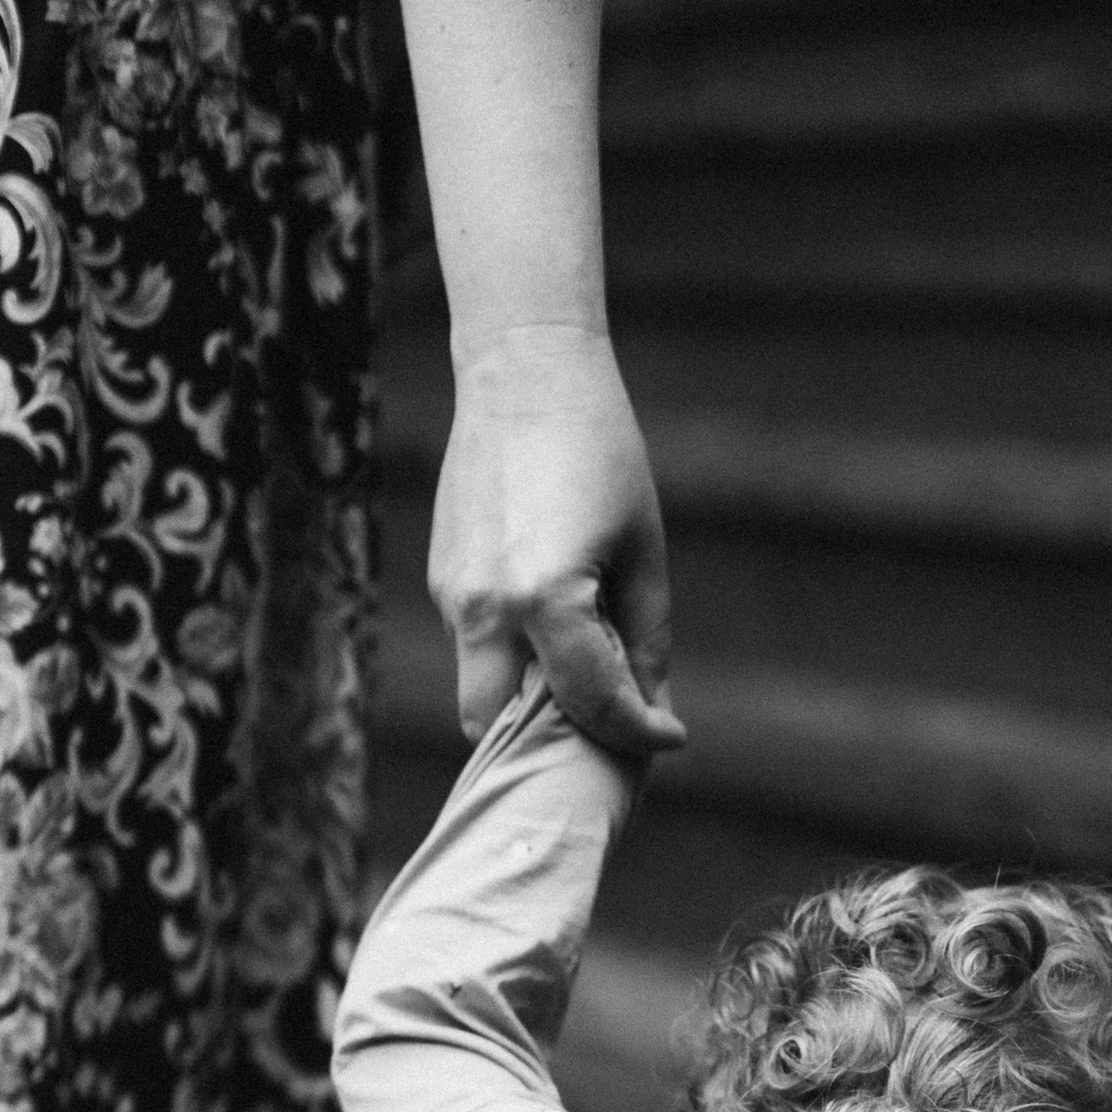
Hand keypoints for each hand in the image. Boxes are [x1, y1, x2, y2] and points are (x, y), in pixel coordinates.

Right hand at [430, 324, 684, 758]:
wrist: (523, 373)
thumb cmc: (601, 453)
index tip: (668, 737)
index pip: (591, 703)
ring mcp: (453, 594)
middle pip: (496, 725)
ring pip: (478, 689)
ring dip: (525, 699)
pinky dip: (511, 655)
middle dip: (547, 739)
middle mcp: (485, 607)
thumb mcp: (643, 548)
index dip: (637, 733)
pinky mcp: (443, 577)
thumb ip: (646, 639)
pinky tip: (551, 620)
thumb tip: (654, 708)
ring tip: (584, 672)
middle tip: (606, 725)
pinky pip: (475, 645)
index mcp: (546, 598)